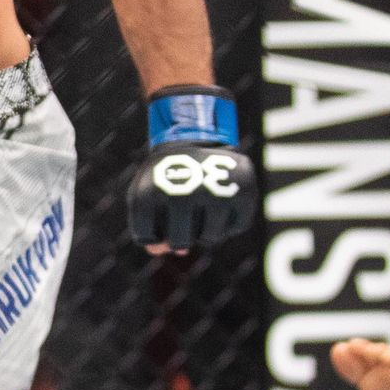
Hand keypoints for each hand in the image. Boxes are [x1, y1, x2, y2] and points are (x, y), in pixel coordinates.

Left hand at [127, 142, 257, 252]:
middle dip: (179, 235)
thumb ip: (146, 229)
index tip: (153, 207)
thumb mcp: (146, 196)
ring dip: (205, 228)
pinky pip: (235, 229)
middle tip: (181, 210)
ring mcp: (215, 194)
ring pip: (210, 239)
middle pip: (179, 243)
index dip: (149, 229)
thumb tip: (160, 251)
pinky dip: (229, 221)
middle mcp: (182, 194)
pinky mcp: (244, 194)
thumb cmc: (166, 175)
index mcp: (151, 193)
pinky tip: (222, 199)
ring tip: (202, 201)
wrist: (195, 137)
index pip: (146, 237)